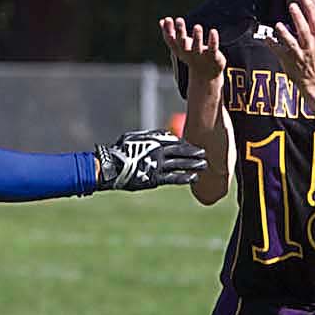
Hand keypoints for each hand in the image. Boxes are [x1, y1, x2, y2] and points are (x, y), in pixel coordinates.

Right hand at [94, 130, 208, 191]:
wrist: (110, 168)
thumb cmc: (119, 152)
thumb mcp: (133, 137)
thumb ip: (150, 136)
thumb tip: (166, 135)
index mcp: (152, 140)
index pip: (174, 141)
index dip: (185, 144)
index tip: (193, 147)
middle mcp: (157, 151)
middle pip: (180, 151)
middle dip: (193, 152)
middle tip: (204, 153)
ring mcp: (157, 165)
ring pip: (180, 164)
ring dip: (193, 164)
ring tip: (204, 165)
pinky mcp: (154, 178)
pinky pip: (173, 177)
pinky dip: (184, 177)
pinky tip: (194, 177)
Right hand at [160, 16, 224, 83]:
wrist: (206, 75)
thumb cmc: (191, 55)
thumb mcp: (180, 46)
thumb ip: (171, 33)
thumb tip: (162, 20)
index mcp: (179, 49)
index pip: (171, 40)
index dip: (168, 30)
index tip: (167, 19)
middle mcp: (188, 53)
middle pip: (182, 43)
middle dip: (180, 31)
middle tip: (179, 19)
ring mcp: (200, 55)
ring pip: (197, 46)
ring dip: (197, 37)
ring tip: (197, 26)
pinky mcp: (213, 56)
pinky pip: (213, 48)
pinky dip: (213, 40)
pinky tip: (213, 31)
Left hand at [255, 0, 314, 88]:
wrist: (312, 78)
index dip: (311, 10)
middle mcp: (309, 46)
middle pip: (304, 30)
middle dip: (298, 17)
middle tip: (292, 6)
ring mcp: (298, 53)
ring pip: (292, 42)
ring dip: (284, 33)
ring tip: (278, 25)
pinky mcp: (287, 59)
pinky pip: (278, 50)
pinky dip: (271, 43)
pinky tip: (266, 37)